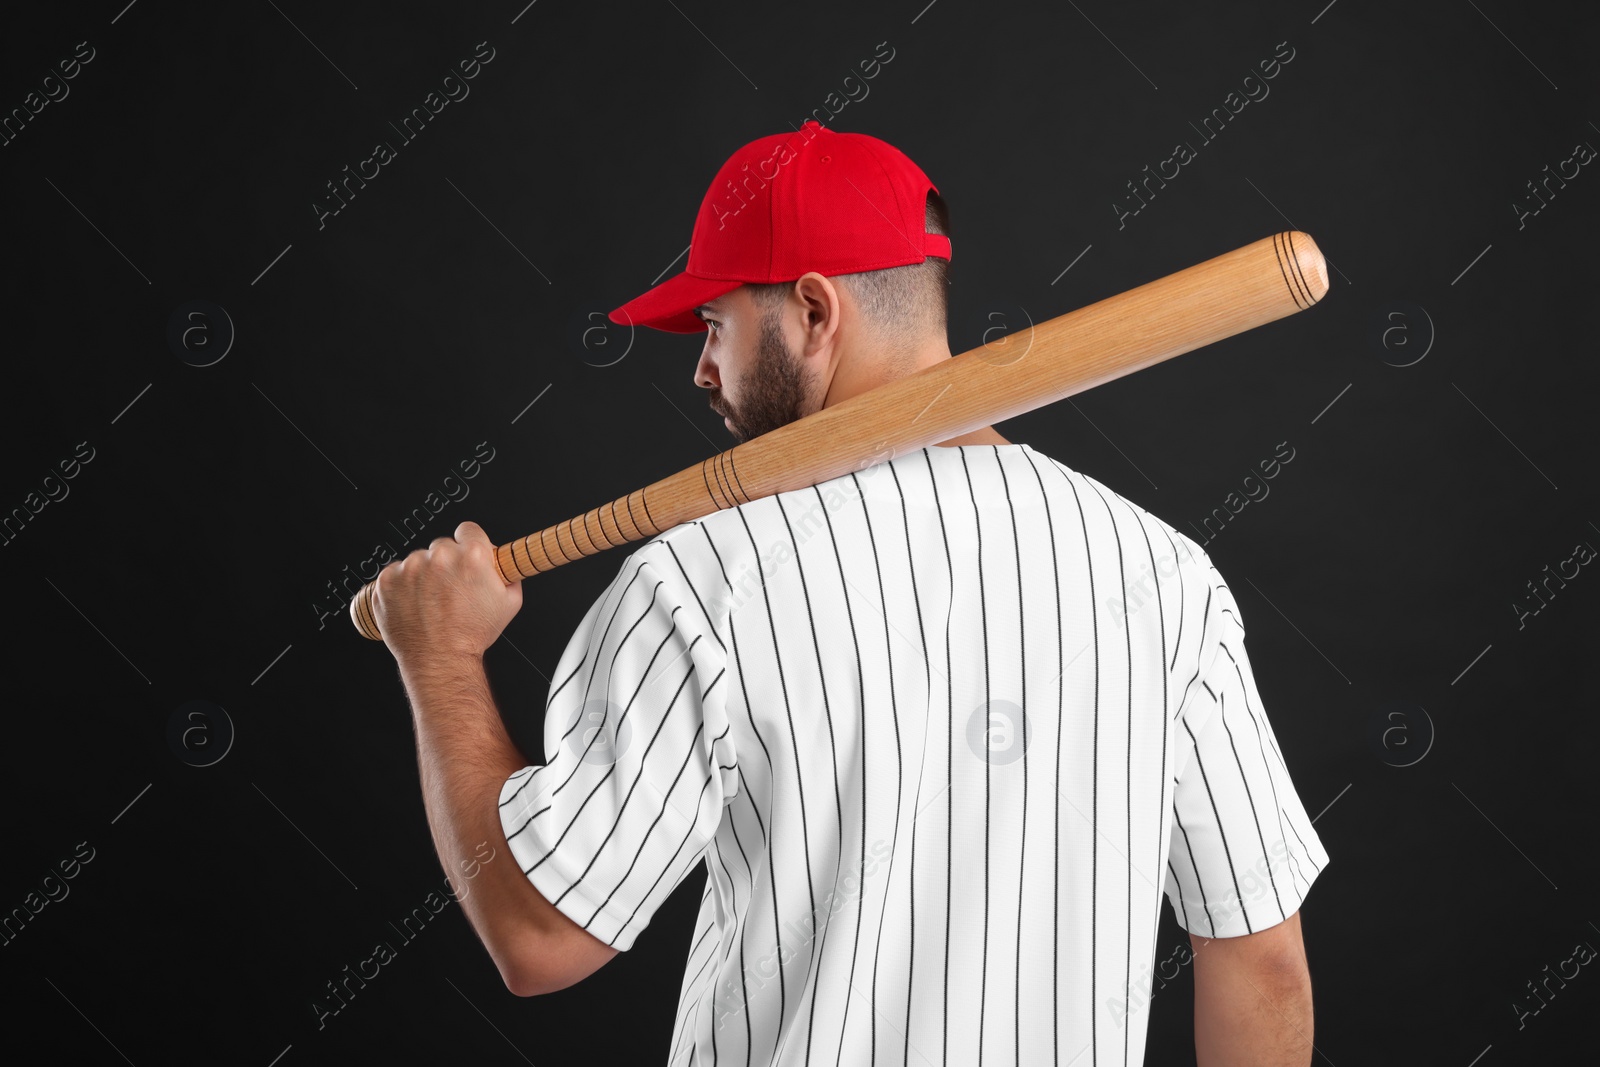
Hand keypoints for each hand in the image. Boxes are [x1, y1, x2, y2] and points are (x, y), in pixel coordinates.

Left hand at [372, 520, 522, 664]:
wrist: (440, 660)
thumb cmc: (472, 635)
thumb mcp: (509, 603)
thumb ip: (508, 575)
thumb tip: (503, 562)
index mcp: (472, 556)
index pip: (469, 530)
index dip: (470, 544)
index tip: (465, 557)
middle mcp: (440, 557)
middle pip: (442, 546)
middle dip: (446, 564)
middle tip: (449, 590)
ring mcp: (410, 568)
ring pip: (418, 561)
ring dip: (422, 575)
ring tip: (429, 602)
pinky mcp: (387, 580)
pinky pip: (396, 573)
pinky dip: (402, 586)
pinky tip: (413, 604)